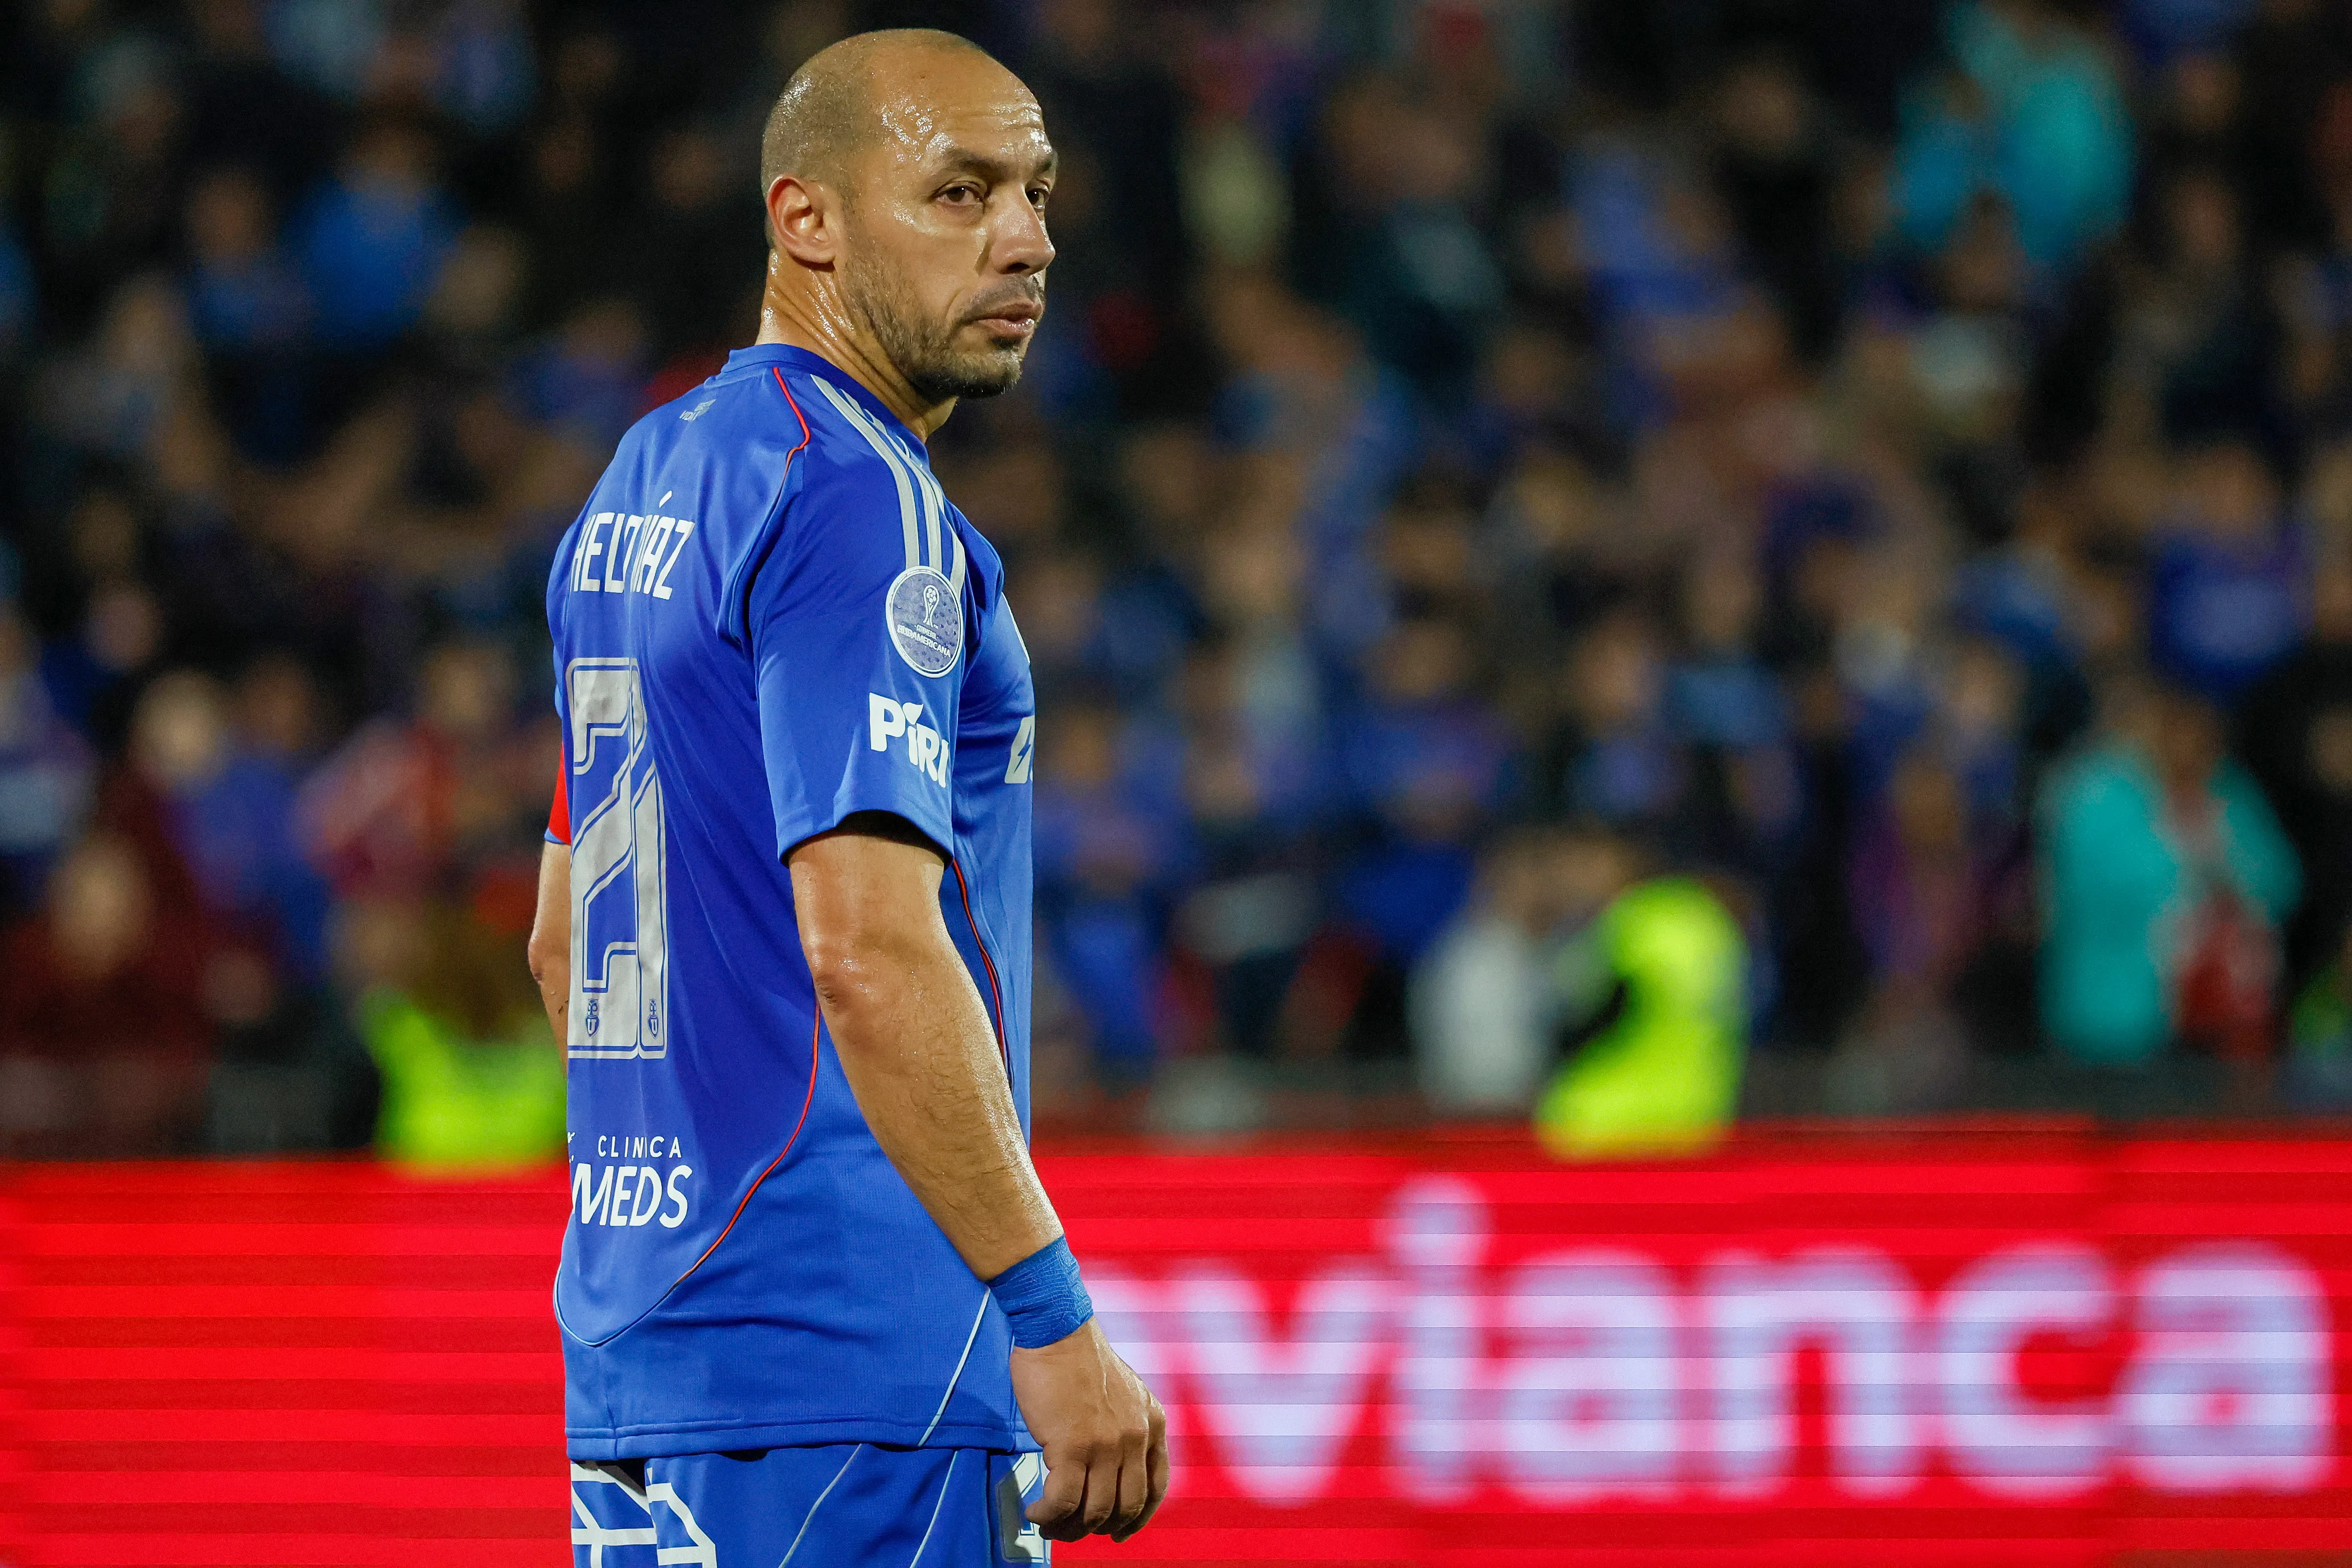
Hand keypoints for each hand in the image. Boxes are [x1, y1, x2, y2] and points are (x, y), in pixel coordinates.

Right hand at [1009, 1318, 1168, 1541]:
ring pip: (1094, 1511)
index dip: (1138, 1518)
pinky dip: (1047, 1515)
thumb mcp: (1125, 1393)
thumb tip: (1113, 1470)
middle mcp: (1136, 1437)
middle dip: (1099, 1528)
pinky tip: (1035, 1512)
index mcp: (1153, 1422)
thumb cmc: (1080, 1360)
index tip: (1120, 1533)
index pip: (1156, 1487)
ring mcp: (1106, 1444)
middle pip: (1125, 1506)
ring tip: (1049, 1525)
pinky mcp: (1072, 1446)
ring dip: (1069, 1527)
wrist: (1056, 1330)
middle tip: (1074, 1530)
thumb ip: (1127, 1428)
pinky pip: (1062, 1501)